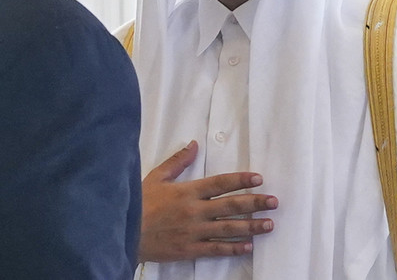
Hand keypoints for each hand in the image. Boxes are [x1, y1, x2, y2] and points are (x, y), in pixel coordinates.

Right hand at [139, 140, 277, 262]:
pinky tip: (248, 246)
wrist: (122, 232)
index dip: (241, 180)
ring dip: (251, 226)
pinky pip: (216, 249)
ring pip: (229, 229)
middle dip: (255, 203)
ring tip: (269, 224)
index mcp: (188, 192)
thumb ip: (177, 162)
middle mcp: (195, 211)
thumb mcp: (156, 177)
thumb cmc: (138, 203)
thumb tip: (194, 145)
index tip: (258, 178)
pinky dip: (233, 248)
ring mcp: (194, 232)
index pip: (220, 183)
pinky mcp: (190, 250)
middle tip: (274, 202)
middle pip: (231, 206)